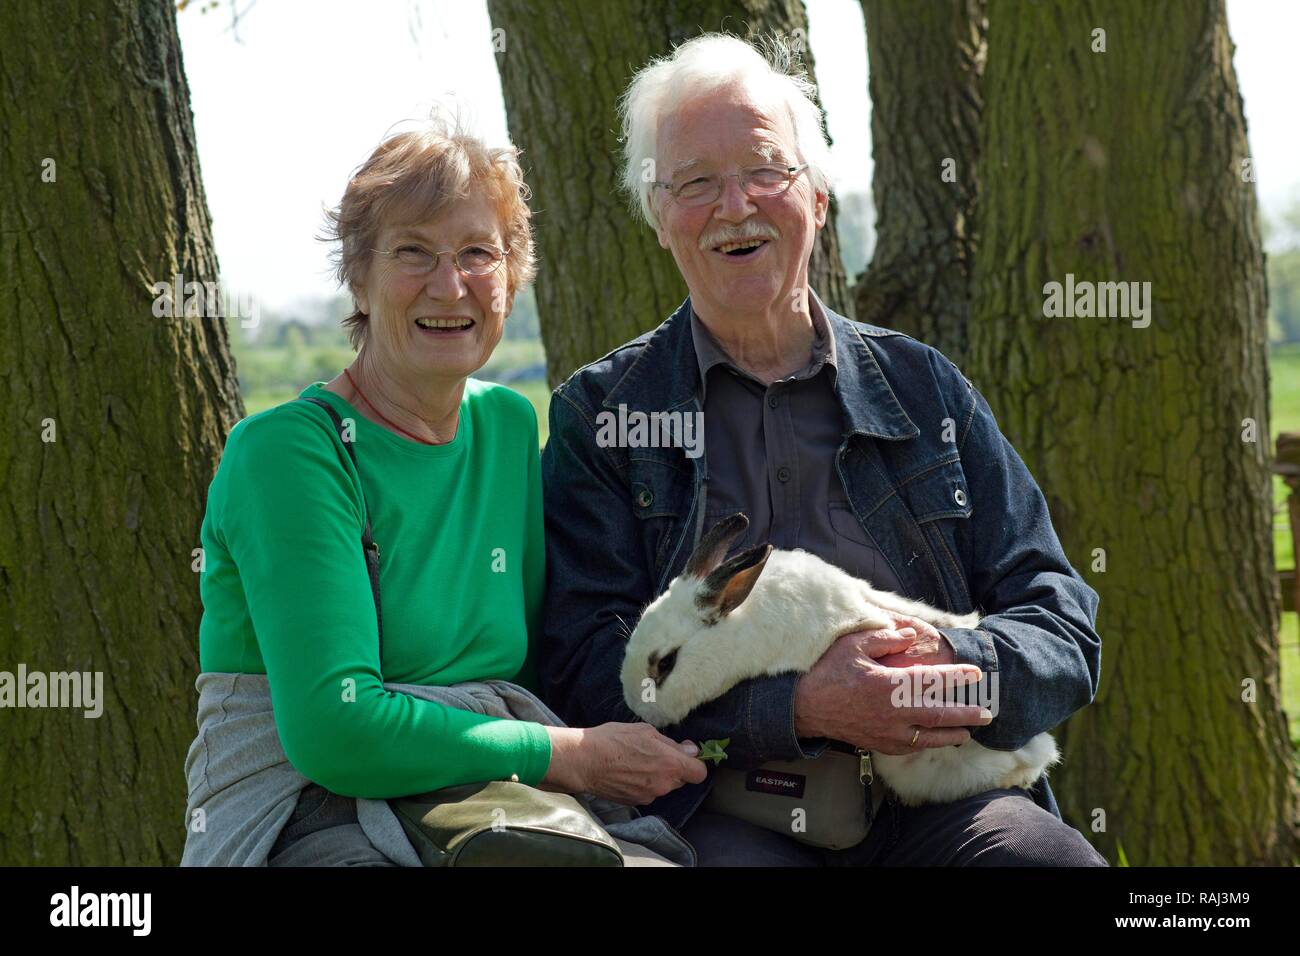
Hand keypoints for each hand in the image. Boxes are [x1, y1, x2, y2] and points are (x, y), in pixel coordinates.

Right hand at [539, 723, 707, 805]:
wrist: (584, 761)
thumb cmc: (613, 740)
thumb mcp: (645, 731)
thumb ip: (671, 744)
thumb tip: (690, 750)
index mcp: (670, 764)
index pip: (699, 773)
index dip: (695, 763)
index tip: (686, 754)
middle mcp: (664, 784)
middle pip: (681, 779)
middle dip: (673, 767)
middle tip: (655, 752)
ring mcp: (649, 795)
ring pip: (663, 785)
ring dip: (657, 775)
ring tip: (636, 760)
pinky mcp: (635, 802)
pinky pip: (648, 791)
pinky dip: (642, 783)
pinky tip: (627, 771)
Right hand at [792, 624, 990, 754]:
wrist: (804, 706)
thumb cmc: (827, 671)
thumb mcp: (853, 645)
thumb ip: (885, 638)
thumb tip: (910, 635)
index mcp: (889, 685)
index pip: (932, 680)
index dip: (957, 676)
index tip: (976, 672)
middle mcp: (892, 712)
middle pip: (938, 716)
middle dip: (965, 714)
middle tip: (986, 713)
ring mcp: (885, 732)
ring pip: (927, 737)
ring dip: (950, 735)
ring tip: (968, 733)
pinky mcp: (877, 743)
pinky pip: (909, 747)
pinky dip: (926, 744)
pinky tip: (933, 740)